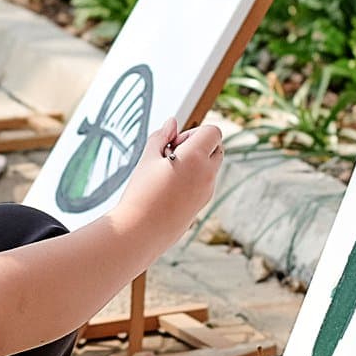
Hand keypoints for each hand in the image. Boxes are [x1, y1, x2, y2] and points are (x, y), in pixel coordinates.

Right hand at [113, 118, 223, 237]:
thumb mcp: (148, 159)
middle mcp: (207, 175)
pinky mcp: (201, 206)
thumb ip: (161, 137)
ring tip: (167, 174)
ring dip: (195, 163)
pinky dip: (192, 180)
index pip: (213, 132)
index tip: (174, 144)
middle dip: (198, 145)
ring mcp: (207, 192)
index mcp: (196, 158)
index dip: (194, 132)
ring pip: (211, 167)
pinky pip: (204, 184)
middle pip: (216, 148)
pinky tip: (168, 189)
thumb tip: (172, 123)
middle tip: (171, 155)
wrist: (139, 233)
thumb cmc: (141, 194)